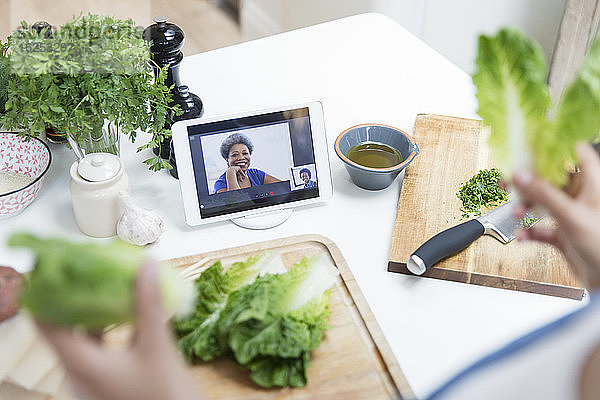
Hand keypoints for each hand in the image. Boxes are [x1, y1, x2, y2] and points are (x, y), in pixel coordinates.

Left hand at [38, 262, 201, 399]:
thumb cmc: (164, 396)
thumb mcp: (157, 347)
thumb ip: (149, 305)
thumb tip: (145, 267)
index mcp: (80, 364)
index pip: (45, 323)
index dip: (47, 292)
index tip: (58, 266)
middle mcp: (77, 374)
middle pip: (62, 327)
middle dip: (75, 295)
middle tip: (89, 267)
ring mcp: (89, 381)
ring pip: (81, 338)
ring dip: (93, 311)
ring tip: (108, 284)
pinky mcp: (102, 384)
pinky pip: (96, 348)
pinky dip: (106, 328)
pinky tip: (124, 312)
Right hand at [513, 142, 599, 290]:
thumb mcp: (571, 216)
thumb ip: (544, 194)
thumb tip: (521, 175)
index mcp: (593, 184)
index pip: (575, 152)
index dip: (553, 147)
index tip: (530, 146)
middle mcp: (582, 197)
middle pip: (551, 178)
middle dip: (529, 181)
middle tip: (509, 180)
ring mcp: (572, 215)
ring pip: (543, 203)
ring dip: (526, 208)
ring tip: (517, 213)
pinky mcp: (564, 235)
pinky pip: (540, 228)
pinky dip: (529, 231)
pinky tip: (523, 235)